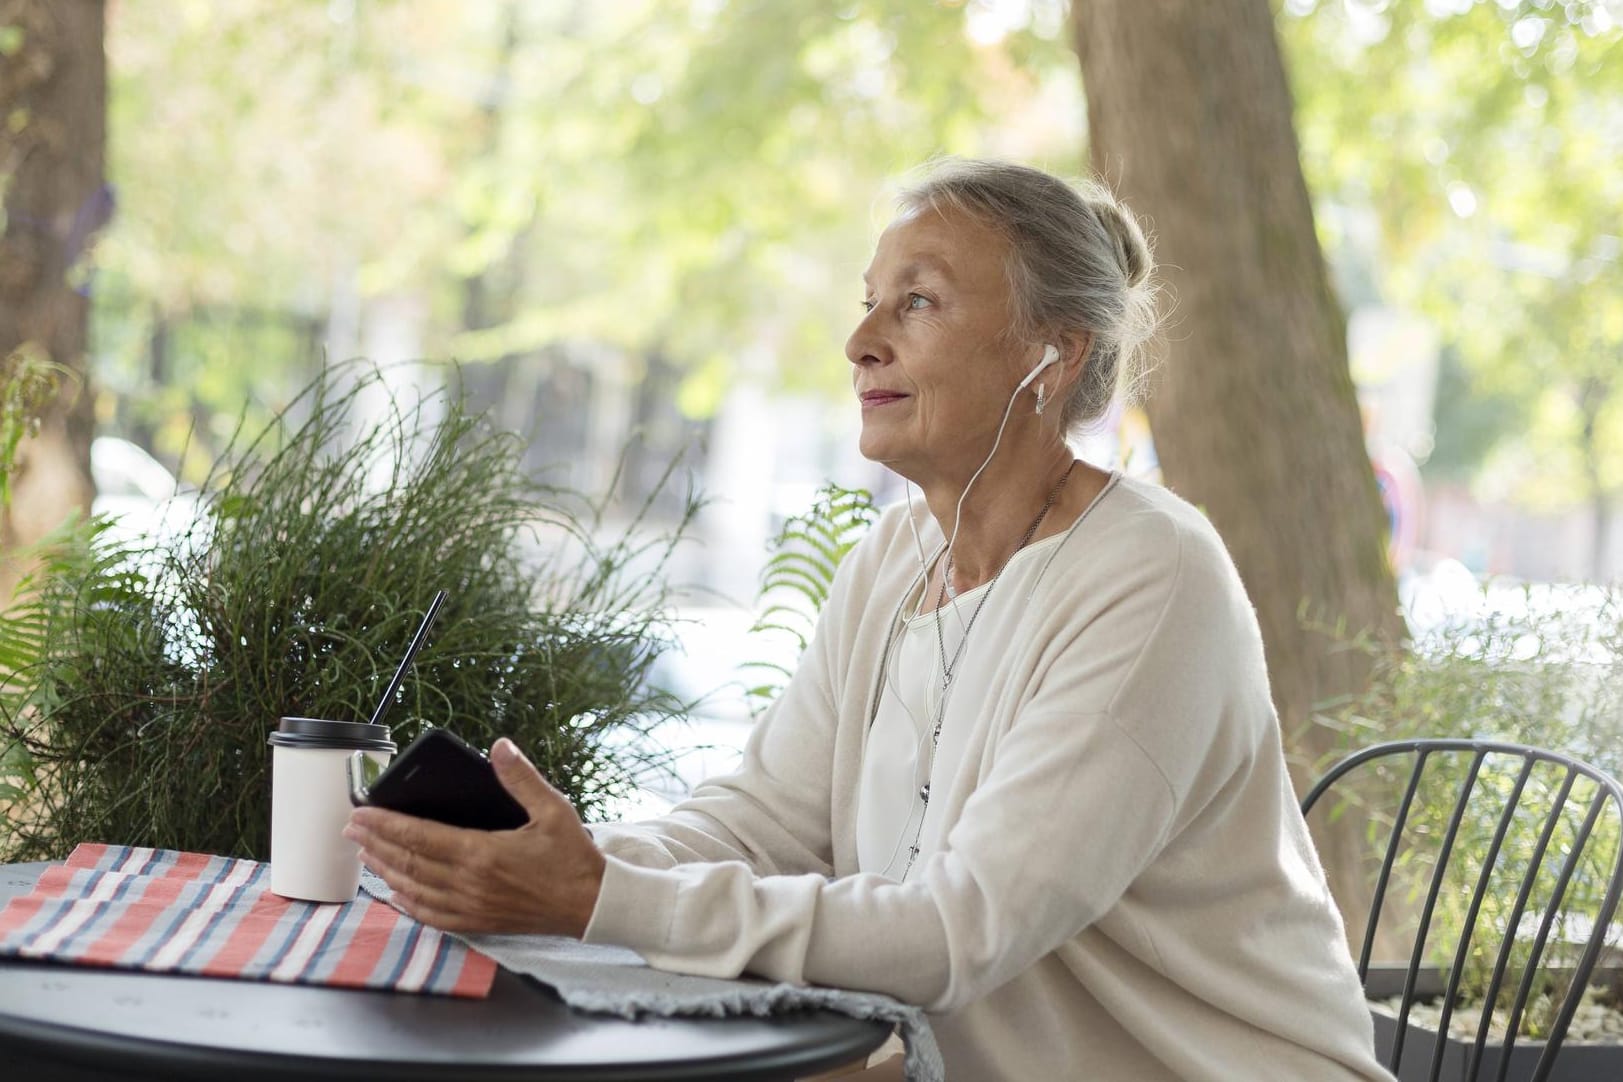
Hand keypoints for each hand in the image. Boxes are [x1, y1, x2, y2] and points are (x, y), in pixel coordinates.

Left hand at [343, 737, 605, 936]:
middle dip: (375, 844)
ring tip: (365, 855)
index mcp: (483, 853)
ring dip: (384, 870)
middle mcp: (469, 883)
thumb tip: (500, 746)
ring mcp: (470, 906)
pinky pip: (431, 915)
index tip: (360, 813)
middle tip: (351, 829)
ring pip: (413, 889)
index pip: (419, 836)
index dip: (385, 824)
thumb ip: (522, 778)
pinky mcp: (477, 922)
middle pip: (408, 862)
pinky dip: (407, 903)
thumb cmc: (573, 858)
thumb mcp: (553, 809)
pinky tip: (395, 894)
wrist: (590, 904)